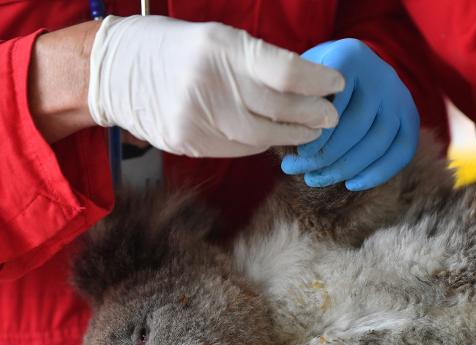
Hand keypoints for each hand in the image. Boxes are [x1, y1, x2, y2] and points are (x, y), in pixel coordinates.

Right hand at [88, 16, 343, 156]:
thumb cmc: (175, 48)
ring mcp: (196, 117)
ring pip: (262, 137)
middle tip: (331, 115)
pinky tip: (276, 136)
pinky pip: (240, 148)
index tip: (336, 84)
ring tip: (312, 130)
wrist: (113, 72)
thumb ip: (260, 60)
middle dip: (313, 114)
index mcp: (219, 47)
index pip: (285, 72)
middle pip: (278, 109)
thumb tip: (308, 81)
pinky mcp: (189, 143)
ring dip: (294, 135)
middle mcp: (208, 83)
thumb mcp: (218, 38)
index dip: (318, 82)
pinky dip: (264, 144)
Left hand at [280, 39, 419, 190]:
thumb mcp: (302, 75)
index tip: (297, 154)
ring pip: (378, 142)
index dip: (316, 134)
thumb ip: (295, 97)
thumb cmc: (317, 78)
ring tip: (316, 179)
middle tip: (299, 171)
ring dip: (346, 168)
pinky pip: (402, 152)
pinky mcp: (411, 117)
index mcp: (351, 56)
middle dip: (327, 155)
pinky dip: (377, 173)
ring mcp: (400, 96)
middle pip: (357, 126)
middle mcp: (381, 74)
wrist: (355, 68)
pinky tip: (351, 184)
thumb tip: (286, 133)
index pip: (334, 102)